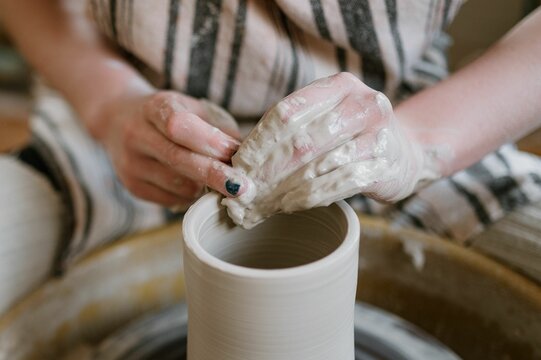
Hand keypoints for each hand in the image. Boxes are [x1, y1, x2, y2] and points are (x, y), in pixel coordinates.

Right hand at [96, 88, 248, 206]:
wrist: (118, 120)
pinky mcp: (133, 187)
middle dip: (215, 175)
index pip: (178, 124)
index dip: (208, 141)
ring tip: (222, 181)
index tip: (234, 153)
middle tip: (244, 188)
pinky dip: (192, 195)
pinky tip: (198, 185)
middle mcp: (136, 134)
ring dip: (206, 186)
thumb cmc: (170, 114)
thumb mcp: (193, 108)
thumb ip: (219, 128)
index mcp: (154, 107)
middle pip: (178, 159)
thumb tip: (248, 155)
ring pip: (178, 184)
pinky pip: (172, 199)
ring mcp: (131, 164)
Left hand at [223, 72, 440, 227]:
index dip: (258, 141)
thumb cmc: (352, 135)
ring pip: (318, 165)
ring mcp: (378, 135)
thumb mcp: (325, 119)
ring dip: (284, 188)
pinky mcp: (385, 166)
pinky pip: (338, 185)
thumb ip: (291, 133)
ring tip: (261, 202)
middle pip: (301, 140)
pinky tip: (289, 205)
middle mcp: (363, 104)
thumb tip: (243, 164)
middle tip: (245, 190)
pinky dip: (309, 198)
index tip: (238, 165)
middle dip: (268, 170)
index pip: (287, 112)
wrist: (405, 152)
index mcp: (340, 86)